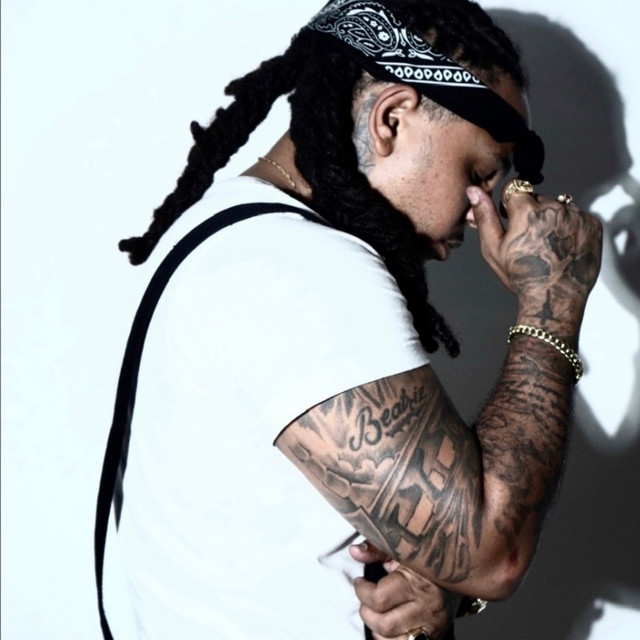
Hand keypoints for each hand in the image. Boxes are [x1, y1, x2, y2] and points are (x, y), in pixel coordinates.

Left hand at [350, 542, 457, 639]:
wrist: (462, 573)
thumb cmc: (425, 561)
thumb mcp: (402, 550)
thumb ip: (377, 550)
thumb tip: (353, 551)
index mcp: (417, 583)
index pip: (379, 598)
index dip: (362, 592)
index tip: (359, 583)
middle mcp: (427, 608)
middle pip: (385, 624)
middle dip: (367, 613)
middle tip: (366, 601)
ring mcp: (432, 626)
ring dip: (377, 631)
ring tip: (376, 614)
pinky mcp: (435, 637)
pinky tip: (387, 629)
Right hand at [467, 183, 601, 329]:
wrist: (554, 297)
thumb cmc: (521, 276)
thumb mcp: (493, 248)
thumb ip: (484, 215)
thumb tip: (474, 190)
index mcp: (526, 210)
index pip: (515, 188)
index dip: (509, 204)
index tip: (509, 218)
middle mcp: (554, 207)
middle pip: (538, 198)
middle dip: (532, 213)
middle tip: (529, 240)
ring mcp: (576, 215)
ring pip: (558, 207)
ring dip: (552, 219)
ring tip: (548, 245)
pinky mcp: (592, 224)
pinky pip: (577, 217)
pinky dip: (570, 228)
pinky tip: (562, 247)